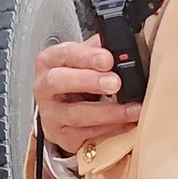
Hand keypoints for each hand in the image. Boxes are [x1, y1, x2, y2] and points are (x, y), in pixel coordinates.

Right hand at [34, 36, 141, 155]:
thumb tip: (123, 43)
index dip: (86, 56)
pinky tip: (128, 122)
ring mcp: (51, 114)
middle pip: (59, 81)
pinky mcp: (62, 135)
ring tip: (133, 108)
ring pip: (76, 114)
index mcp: (49, 62)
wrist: (62, 110)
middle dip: (89, 81)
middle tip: (115, 83)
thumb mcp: (83, 59)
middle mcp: (44, 87)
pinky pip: (87, 133)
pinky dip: (111, 128)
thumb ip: (99, 49)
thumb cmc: (75, 80)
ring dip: (109, 112)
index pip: (63, 54)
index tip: (108, 59)